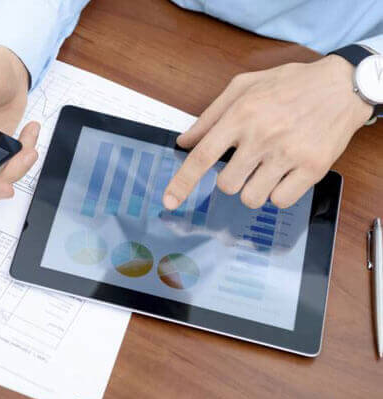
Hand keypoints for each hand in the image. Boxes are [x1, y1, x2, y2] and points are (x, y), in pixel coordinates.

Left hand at [163, 55, 372, 209]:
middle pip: (226, 184)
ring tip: (267, 168)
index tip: (169, 201)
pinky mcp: (312, 168)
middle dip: (231, 179)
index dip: (182, 182)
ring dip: (253, 189)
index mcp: (241, 115)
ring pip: (251, 198)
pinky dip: (278, 193)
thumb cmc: (289, 84)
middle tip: (247, 162)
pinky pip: (280, 201)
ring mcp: (288, 154)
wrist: (342, 85)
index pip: (203, 156)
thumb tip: (184, 141)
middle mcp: (262, 136)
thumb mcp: (244, 86)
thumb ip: (210, 116)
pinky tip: (285, 174)